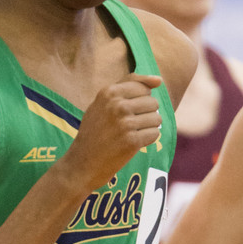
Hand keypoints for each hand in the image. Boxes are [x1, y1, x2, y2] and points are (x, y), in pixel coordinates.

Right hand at [61, 74, 162, 191]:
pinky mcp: (132, 141)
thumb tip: (159, 80)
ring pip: (157, 118)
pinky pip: (155, 133)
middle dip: (146, 114)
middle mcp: (117, 105)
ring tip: (131, 133)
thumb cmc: (96, 130)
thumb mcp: (103, 102)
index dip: (140, 100)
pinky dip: (147, 139)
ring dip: (148, 127)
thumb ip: (128, 85)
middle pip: (153, 102)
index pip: (143, 87)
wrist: (83, 162)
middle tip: (129, 125)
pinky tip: (132, 143)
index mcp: (108, 92)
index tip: (127, 111)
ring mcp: (125, 123)